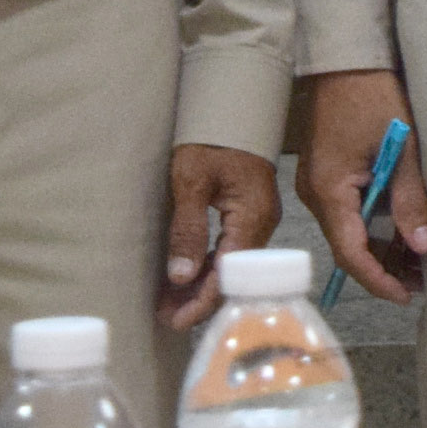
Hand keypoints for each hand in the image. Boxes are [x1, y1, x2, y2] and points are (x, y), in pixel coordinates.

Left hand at [159, 144, 283, 329]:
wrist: (233, 105)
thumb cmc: (212, 138)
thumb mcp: (192, 182)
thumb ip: (188, 229)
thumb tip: (181, 277)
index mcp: (253, 217)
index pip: (229, 275)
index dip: (201, 303)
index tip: (174, 322)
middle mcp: (262, 223)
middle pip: (233, 275)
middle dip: (199, 300)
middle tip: (164, 317)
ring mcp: (258, 218)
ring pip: (231, 265)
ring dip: (201, 285)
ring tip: (168, 302)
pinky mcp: (250, 213)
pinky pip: (231, 250)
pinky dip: (208, 266)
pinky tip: (186, 276)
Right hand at [300, 69, 426, 305]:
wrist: (348, 58)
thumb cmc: (375, 96)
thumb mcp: (400, 147)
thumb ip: (411, 199)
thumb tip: (425, 247)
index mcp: (329, 190)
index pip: (349, 252)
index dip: (378, 279)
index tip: (405, 296)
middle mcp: (316, 194)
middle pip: (348, 245)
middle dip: (384, 267)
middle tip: (422, 281)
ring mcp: (319, 184)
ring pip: (350, 230)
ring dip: (381, 247)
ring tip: (419, 260)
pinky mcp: (328, 174)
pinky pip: (349, 211)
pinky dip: (373, 225)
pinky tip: (401, 230)